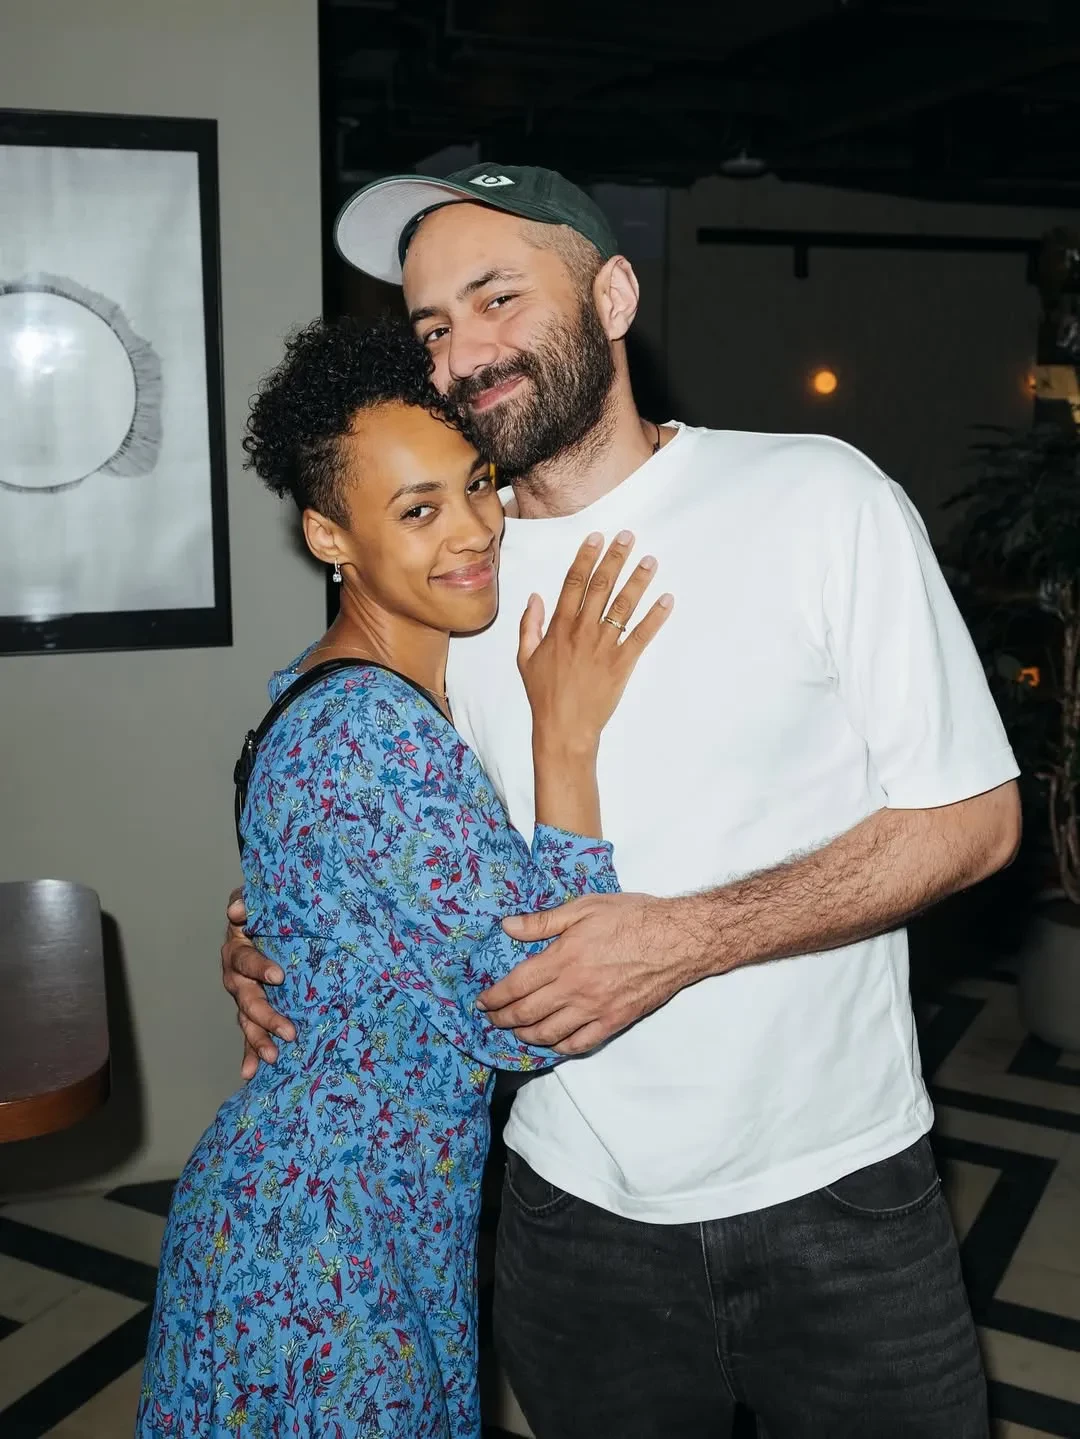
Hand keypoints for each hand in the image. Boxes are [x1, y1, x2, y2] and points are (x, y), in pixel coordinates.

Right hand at [221, 890, 294, 1078]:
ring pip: (247, 1021)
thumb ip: (246, 902)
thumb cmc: (262, 910)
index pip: (246, 960)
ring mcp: (242, 996)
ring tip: (272, 1058)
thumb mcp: (255, 901)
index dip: (259, 967)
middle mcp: (235, 976)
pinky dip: (248, 1054)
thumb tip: (237, 909)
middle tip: (288, 1031)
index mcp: (237, 950)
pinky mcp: (250, 1011)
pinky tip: (251, 1073)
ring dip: (258, 1040)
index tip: (278, 976)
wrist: (260, 922)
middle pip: (248, 999)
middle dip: (267, 1016)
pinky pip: (247, 1034)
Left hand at [479, 893, 693, 1052]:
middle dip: (503, 1019)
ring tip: (516, 1031)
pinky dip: (559, 1047)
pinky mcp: (614, 1021)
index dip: (494, 997)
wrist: (676, 939)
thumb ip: (543, 921)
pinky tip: (552, 1042)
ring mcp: (595, 1009)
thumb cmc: (632, 917)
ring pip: (548, 1034)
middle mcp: (575, 989)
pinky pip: (579, 1044)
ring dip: (525, 1036)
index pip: (516, 986)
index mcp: (563, 958)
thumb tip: (507, 927)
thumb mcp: (584, 906)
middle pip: (527, 1014)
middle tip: (492, 1019)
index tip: (482, 1001)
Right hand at [517, 532, 671, 751]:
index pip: (573, 583)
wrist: (563, 727)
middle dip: (615, 558)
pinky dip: (655, 617)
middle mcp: (582, 631)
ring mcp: (603, 647)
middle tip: (628, 537)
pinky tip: (667, 600)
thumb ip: (529, 625)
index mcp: (559, 628)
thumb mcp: (525, 658)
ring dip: (638, 580)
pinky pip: (641, 636)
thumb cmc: (544, 694)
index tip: (597, 538)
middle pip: (601, 586)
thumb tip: (535, 597)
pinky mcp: (622, 664)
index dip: (586, 558)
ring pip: (623, 606)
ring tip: (650, 560)